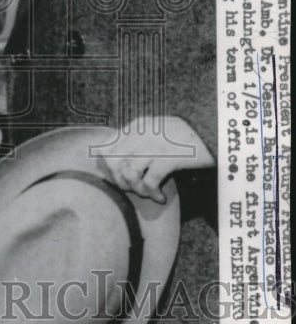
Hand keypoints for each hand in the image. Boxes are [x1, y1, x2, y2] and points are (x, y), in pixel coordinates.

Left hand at [100, 116, 214, 203]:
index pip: (107, 147)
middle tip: (134, 190)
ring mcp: (155, 145)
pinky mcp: (169, 158)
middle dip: (120, 181)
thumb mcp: (158, 131)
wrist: (215, 132)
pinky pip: (149, 181)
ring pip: (129, 173)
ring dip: (137, 189)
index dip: (108, 167)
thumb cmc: (186, 137)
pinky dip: (152, 194)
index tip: (119, 179)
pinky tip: (160, 198)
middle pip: (114, 162)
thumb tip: (111, 161)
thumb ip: (137, 141)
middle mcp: (142, 133)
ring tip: (149, 193)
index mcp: (138, 126)